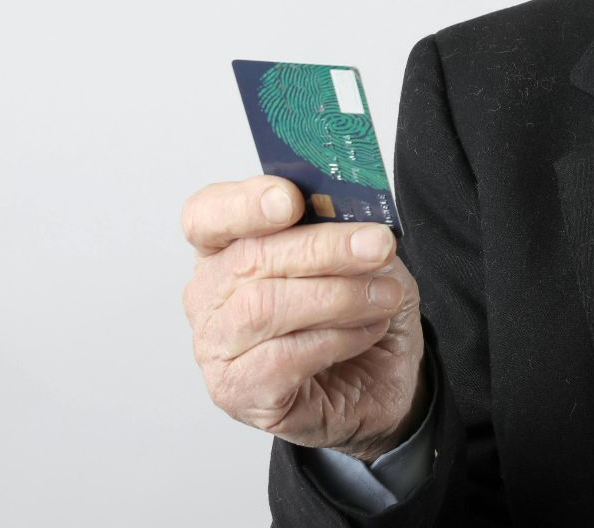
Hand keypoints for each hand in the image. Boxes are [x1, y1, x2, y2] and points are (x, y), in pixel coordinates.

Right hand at [181, 176, 429, 461]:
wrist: (383, 378)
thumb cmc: (361, 309)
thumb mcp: (364, 255)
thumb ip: (345, 227)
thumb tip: (348, 208)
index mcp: (227, 247)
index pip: (207, 215)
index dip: (244, 204)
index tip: (291, 200)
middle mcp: (210, 296)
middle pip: (249, 259)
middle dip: (323, 248)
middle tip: (379, 246)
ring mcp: (217, 348)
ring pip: (264, 309)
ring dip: (338, 297)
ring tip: (385, 296)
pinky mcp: (238, 393)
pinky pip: (281, 359)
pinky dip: (336, 339)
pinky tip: (367, 331)